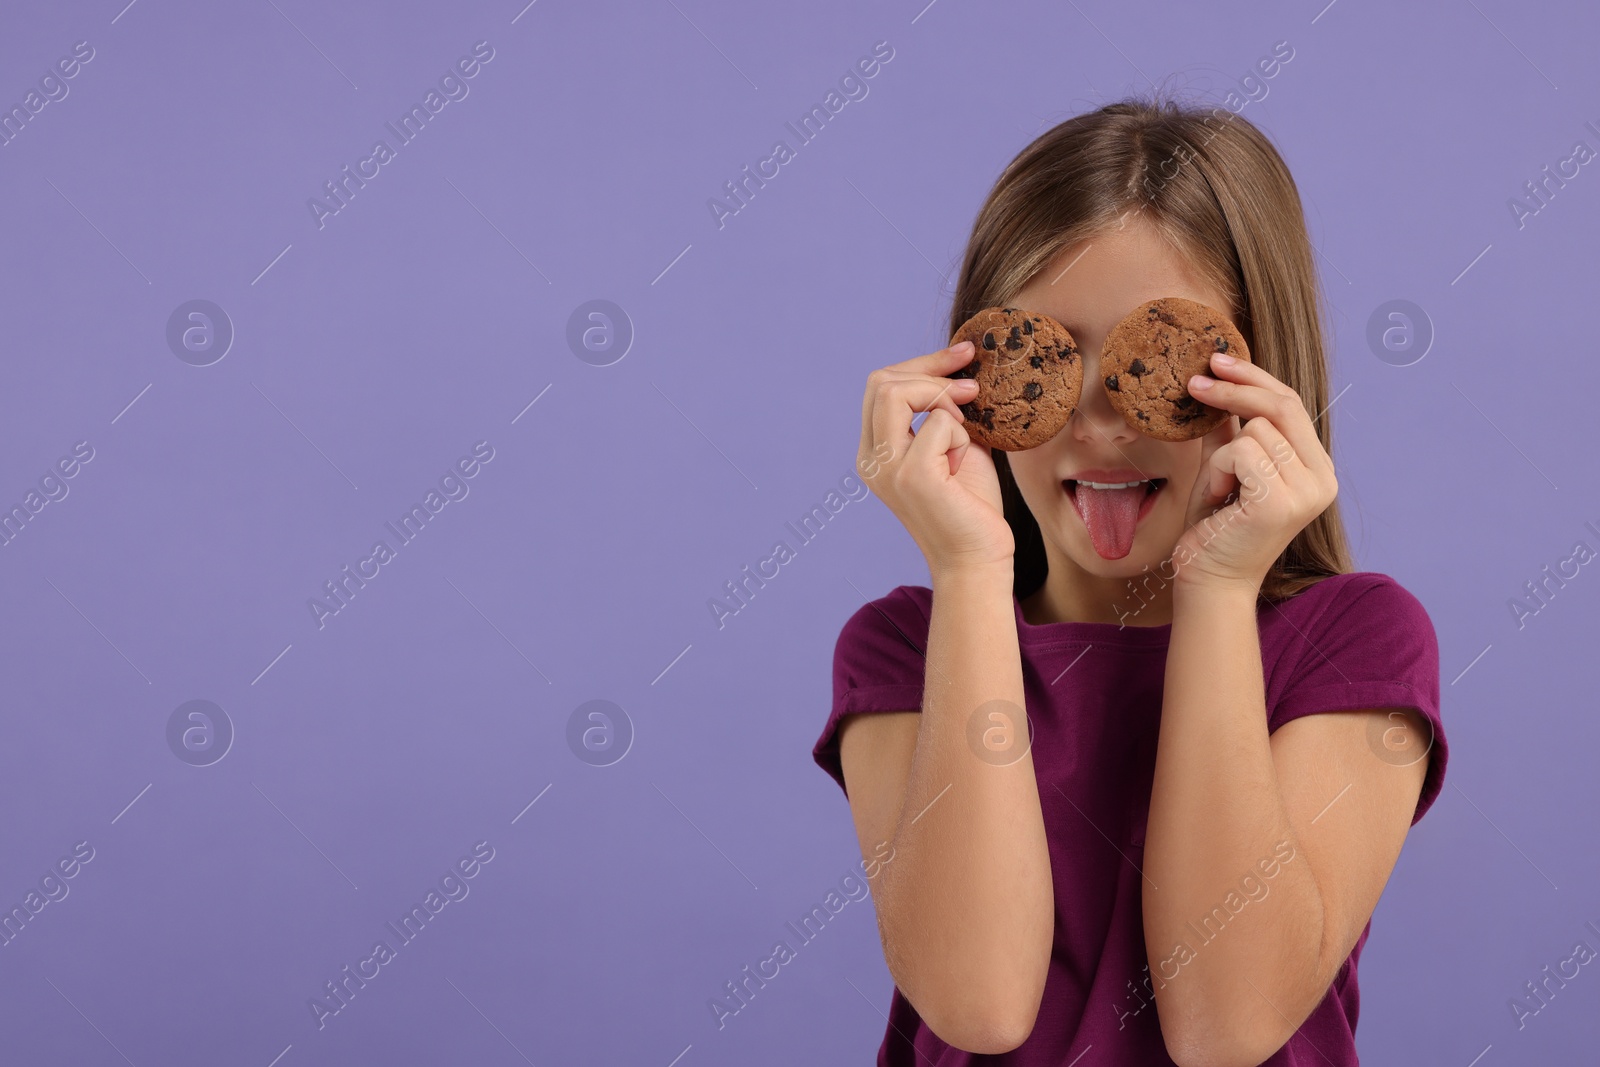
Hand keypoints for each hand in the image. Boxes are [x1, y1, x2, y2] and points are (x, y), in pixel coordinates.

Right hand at [857, 341, 1015, 573]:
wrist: (979, 558)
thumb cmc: (971, 506)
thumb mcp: (955, 445)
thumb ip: (945, 412)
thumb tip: (959, 368)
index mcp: (874, 452)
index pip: (881, 386)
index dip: (922, 363)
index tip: (964, 355)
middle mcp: (871, 459)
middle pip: (882, 381)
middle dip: (931, 370)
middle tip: (972, 383)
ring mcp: (886, 468)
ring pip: (898, 392)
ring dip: (942, 399)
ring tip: (968, 426)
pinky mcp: (912, 476)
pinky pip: (937, 422)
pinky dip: (960, 435)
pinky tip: (964, 462)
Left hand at [1170, 351, 1337, 592]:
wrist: (1210, 581)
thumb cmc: (1217, 527)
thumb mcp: (1226, 468)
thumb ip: (1233, 430)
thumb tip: (1221, 382)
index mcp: (1317, 469)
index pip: (1293, 404)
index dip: (1255, 378)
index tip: (1218, 361)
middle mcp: (1322, 479)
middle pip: (1283, 406)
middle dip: (1235, 389)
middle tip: (1194, 382)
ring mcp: (1306, 492)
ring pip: (1255, 431)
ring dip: (1222, 455)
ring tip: (1220, 490)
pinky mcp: (1281, 503)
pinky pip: (1241, 452)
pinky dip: (1219, 470)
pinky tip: (1221, 499)